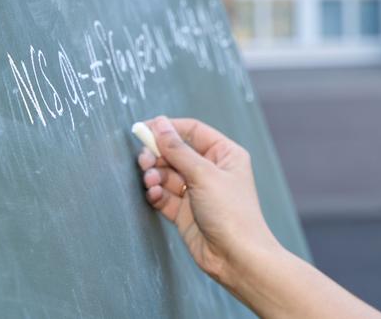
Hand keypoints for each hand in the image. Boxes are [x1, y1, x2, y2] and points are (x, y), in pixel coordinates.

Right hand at [136, 116, 281, 291]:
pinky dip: (156, 193)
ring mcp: (198, 192)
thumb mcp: (204, 174)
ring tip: (151, 181)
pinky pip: (165, 195)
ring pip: (167, 174)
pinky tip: (153, 194)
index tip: (144, 129)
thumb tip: (160, 125)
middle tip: (144, 160)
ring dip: (155, 175)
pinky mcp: (185, 212)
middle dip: (158, 155)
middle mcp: (211, 170)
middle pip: (176, 153)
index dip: (168, 129)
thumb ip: (178, 150)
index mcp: (225, 154)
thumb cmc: (232, 213)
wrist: (235, 256)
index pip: (193, 131)